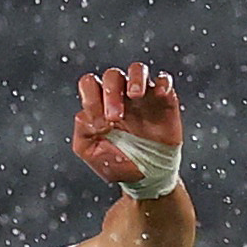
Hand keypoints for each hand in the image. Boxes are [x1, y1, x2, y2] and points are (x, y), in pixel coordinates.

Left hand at [71, 61, 181, 187]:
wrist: (145, 177)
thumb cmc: (116, 162)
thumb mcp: (90, 151)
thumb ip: (82, 131)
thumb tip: (88, 114)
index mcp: (99, 105)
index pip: (89, 84)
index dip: (91, 99)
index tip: (100, 125)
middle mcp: (120, 96)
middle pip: (112, 76)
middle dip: (111, 94)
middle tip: (115, 118)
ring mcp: (143, 97)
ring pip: (138, 69)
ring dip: (135, 79)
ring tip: (134, 95)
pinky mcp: (164, 101)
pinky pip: (164, 80)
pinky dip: (163, 83)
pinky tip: (160, 93)